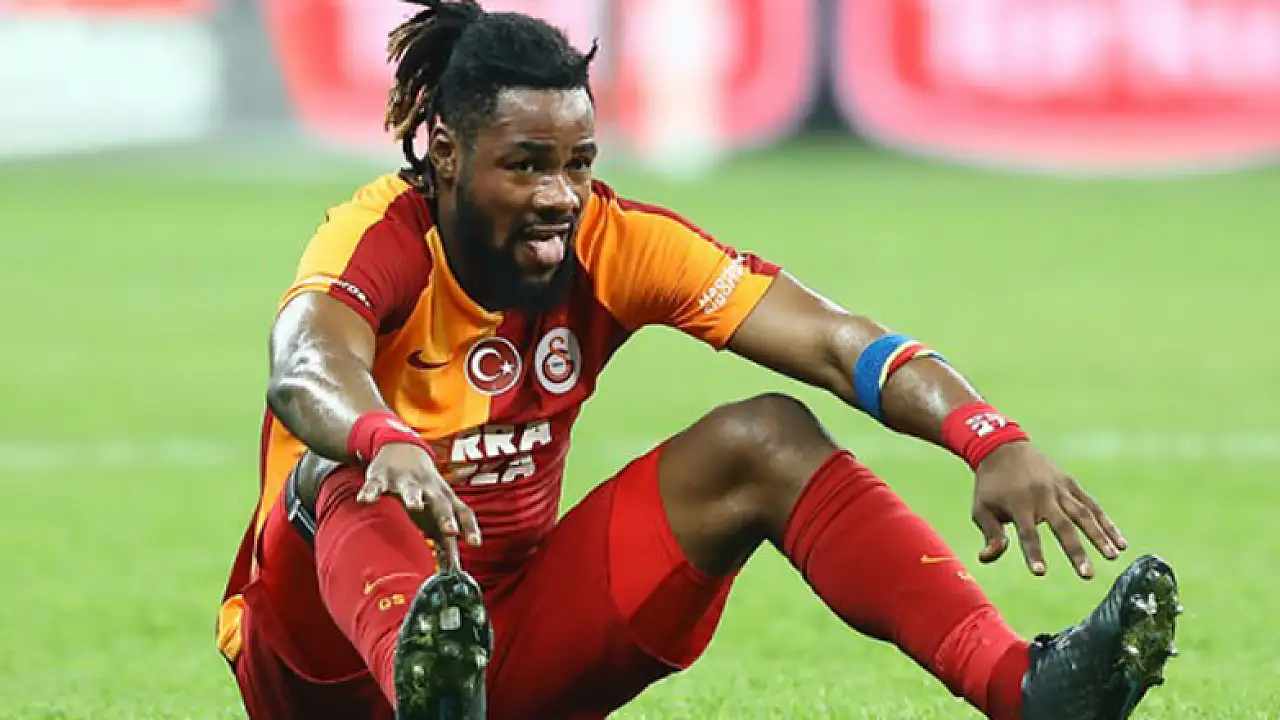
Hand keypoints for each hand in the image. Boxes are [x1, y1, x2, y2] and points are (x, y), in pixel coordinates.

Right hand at [357, 442, 480, 571]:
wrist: (403, 449)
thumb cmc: (425, 490)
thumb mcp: (437, 511)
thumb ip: (445, 540)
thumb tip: (454, 572)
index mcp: (445, 499)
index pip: (463, 512)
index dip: (470, 527)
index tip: (475, 544)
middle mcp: (429, 489)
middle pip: (441, 502)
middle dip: (446, 516)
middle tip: (451, 531)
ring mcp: (406, 482)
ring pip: (412, 489)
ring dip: (414, 497)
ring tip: (413, 507)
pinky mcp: (382, 477)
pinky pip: (376, 485)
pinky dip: (371, 492)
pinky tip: (365, 501)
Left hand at [971, 442, 1127, 578]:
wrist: (1003, 447)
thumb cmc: (990, 485)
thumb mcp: (981, 509)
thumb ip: (990, 535)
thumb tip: (986, 559)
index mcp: (1018, 503)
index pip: (1027, 533)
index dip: (1033, 552)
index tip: (1040, 573)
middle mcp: (1042, 495)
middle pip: (1062, 526)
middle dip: (1076, 551)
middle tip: (1087, 575)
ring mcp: (1059, 488)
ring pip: (1083, 514)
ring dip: (1099, 536)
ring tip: (1113, 557)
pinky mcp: (1070, 484)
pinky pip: (1092, 505)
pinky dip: (1107, 523)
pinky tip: (1121, 543)